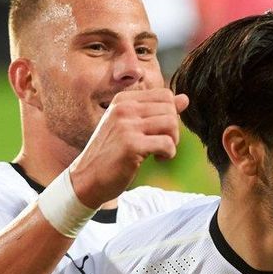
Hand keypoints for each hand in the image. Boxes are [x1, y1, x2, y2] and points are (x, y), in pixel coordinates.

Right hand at [69, 89, 188, 207]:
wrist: (87, 178)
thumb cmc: (112, 153)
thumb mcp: (132, 126)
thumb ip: (157, 111)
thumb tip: (185, 98)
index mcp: (123, 100)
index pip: (165, 95)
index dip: (170, 115)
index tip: (160, 131)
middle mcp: (123, 108)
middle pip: (170, 109)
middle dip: (173, 129)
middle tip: (162, 144)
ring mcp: (126, 125)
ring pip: (171, 123)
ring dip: (172, 141)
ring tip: (160, 152)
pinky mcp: (131, 145)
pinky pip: (167, 144)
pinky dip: (168, 154)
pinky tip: (157, 160)